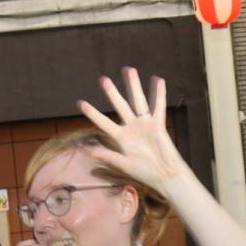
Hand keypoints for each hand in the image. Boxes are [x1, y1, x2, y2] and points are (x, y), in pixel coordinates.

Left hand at [76, 68, 187, 196]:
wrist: (165, 176)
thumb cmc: (145, 172)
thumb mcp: (124, 164)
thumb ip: (108, 156)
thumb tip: (88, 151)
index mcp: (122, 138)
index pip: (104, 123)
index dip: (93, 113)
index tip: (80, 103)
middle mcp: (132, 128)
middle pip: (121, 106)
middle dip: (113, 93)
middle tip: (103, 79)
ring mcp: (145, 125)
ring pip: (138, 101)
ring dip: (134, 86)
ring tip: (129, 70)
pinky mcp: (158, 125)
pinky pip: (158, 107)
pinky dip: (159, 94)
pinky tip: (158, 80)